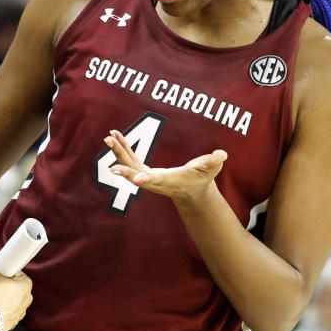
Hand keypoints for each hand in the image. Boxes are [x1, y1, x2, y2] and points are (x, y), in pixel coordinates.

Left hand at [103, 129, 227, 205]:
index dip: (147, 179)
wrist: (192, 192)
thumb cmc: (202, 179)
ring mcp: (148, 178)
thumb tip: (222, 154)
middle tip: (110, 150)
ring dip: (118, 152)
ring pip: (129, 165)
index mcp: (171, 181)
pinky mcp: (144, 172)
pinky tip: (114, 137)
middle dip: (123, 163)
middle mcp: (156, 181)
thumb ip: (214, 161)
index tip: (135, 179)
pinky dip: (122, 149)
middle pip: (136, 173)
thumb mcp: (211, 169)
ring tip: (108, 137)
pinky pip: (130, 160)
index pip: (158, 180)